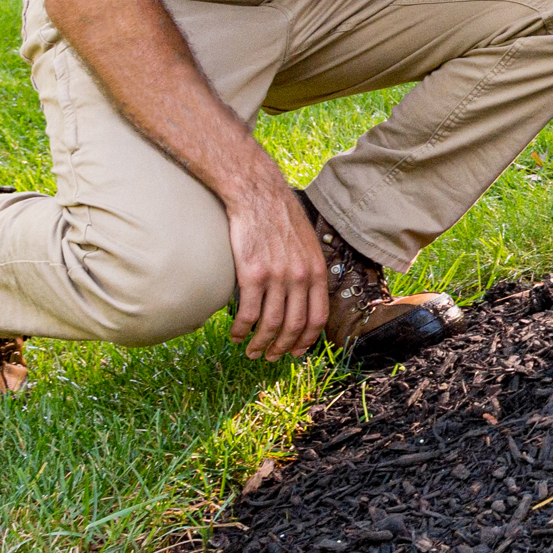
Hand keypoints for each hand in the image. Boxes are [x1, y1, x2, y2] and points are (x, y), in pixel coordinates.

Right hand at [224, 180, 328, 360]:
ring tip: (250, 351)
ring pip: (270, 325)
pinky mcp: (253, 274)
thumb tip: (306, 297)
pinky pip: (248, 314)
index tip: (296, 352)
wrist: (259, 196)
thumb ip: (309, 270)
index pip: (318, 318)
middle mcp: (300, 277)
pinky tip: (234, 335)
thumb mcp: (308, 245)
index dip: (306, 340)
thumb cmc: (281, 219)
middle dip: (281, 348)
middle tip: (269, 357)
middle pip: (294, 326)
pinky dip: (240, 330)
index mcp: (317, 271)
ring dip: (259, 344)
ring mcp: (278, 277)